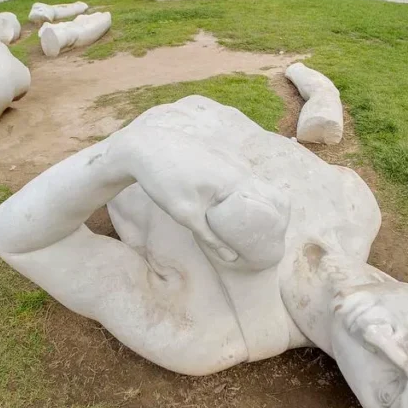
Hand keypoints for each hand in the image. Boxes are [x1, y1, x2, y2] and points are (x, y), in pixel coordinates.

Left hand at [110, 127, 289, 268]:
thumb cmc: (164, 181)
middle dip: (249, 213)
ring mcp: (231, 155)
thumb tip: (231, 259)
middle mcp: (239, 165)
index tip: (254, 241)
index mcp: (236, 181)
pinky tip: (216, 195)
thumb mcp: (186, 215)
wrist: (145, 148)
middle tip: (242, 233)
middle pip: (254, 195)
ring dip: (239, 198)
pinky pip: (233, 172)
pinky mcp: (221, 150)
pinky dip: (230, 185)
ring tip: (228, 215)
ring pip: (243, 183)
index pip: (263, 208)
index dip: (260, 226)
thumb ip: (211, 237)